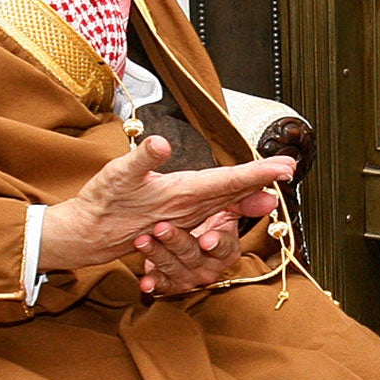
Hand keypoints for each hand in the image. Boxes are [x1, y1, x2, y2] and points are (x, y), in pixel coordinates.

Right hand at [39, 136, 294, 279]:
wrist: (88, 236)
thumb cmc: (102, 203)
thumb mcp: (117, 175)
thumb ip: (141, 159)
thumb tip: (160, 143)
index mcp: (182, 194)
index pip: (229, 181)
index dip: (259, 173)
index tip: (285, 166)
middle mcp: (190, 208)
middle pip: (235, 192)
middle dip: (263, 180)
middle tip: (290, 169)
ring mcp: (186, 216)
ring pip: (225, 202)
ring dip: (250, 192)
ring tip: (274, 182)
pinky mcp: (178, 220)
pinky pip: (211, 210)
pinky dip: (230, 202)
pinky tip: (240, 198)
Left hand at [135, 208, 244, 296]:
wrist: (182, 232)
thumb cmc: (204, 218)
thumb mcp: (224, 206)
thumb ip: (245, 201)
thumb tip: (272, 199)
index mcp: (226, 248)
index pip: (226, 248)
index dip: (217, 243)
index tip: (207, 239)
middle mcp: (210, 266)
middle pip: (194, 257)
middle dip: (178, 242)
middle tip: (161, 227)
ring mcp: (189, 276)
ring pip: (174, 269)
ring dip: (158, 255)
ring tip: (143, 240)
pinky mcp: (170, 283)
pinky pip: (161, 286)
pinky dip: (153, 283)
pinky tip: (145, 282)